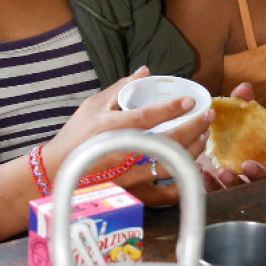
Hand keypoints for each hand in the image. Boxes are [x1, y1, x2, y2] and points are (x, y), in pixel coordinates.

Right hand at [42, 67, 211, 205]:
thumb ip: (121, 88)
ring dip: (194, 149)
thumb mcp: (93, 106)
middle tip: (207, 115)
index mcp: (109, 129)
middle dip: (194, 127)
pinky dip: (183, 180)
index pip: (146, 117)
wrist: (58, 174)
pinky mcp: (134, 194)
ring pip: (171, 165)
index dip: (171, 108)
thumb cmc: (75, 138)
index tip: (191, 101)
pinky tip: (192, 166)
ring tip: (202, 136)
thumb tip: (145, 71)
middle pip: (167, 141)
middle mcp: (122, 154)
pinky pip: (167, 192)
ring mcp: (129, 177)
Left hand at [197, 82, 265, 190]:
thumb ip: (242, 103)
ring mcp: (248, 185)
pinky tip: (206, 175)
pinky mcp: (227, 193)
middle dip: (262, 173)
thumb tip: (244, 88)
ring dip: (237, 182)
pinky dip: (214, 186)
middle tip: (247, 163)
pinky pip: (223, 194)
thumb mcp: (237, 116)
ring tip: (223, 171)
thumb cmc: (232, 132)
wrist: (207, 145)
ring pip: (249, 190)